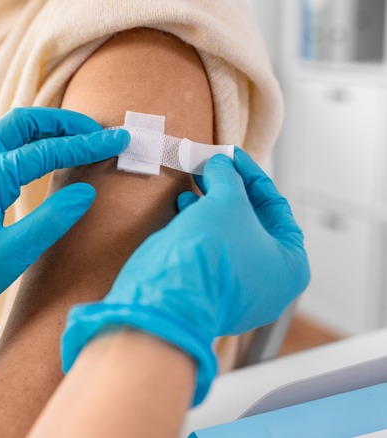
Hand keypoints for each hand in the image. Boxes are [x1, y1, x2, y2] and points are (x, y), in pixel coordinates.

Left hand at [0, 108, 129, 390]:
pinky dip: (22, 148)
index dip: (86, 144)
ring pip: (5, 134)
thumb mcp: (13, 254)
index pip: (46, 150)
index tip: (118, 139)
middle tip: (95, 131)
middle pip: (20, 123)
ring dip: (40, 131)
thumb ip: (52, 219)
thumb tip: (86, 192)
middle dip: (61, 122)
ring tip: (74, 140)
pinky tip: (39, 162)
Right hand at [60, 148, 309, 404]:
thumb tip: (220, 164)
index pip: (276, 208)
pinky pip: (207, 253)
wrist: (166, 298)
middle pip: (251, 224)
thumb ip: (228, 177)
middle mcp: (267, 284)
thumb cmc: (210, 255)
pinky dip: (197, 228)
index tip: (230, 156)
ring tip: (194, 182)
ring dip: (210, 207)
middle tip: (210, 166)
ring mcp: (235, 292)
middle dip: (228, 191)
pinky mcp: (205, 293)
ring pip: (226, 237)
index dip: (251, 176)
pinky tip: (182, 206)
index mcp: (290, 265)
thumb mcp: (227, 202)